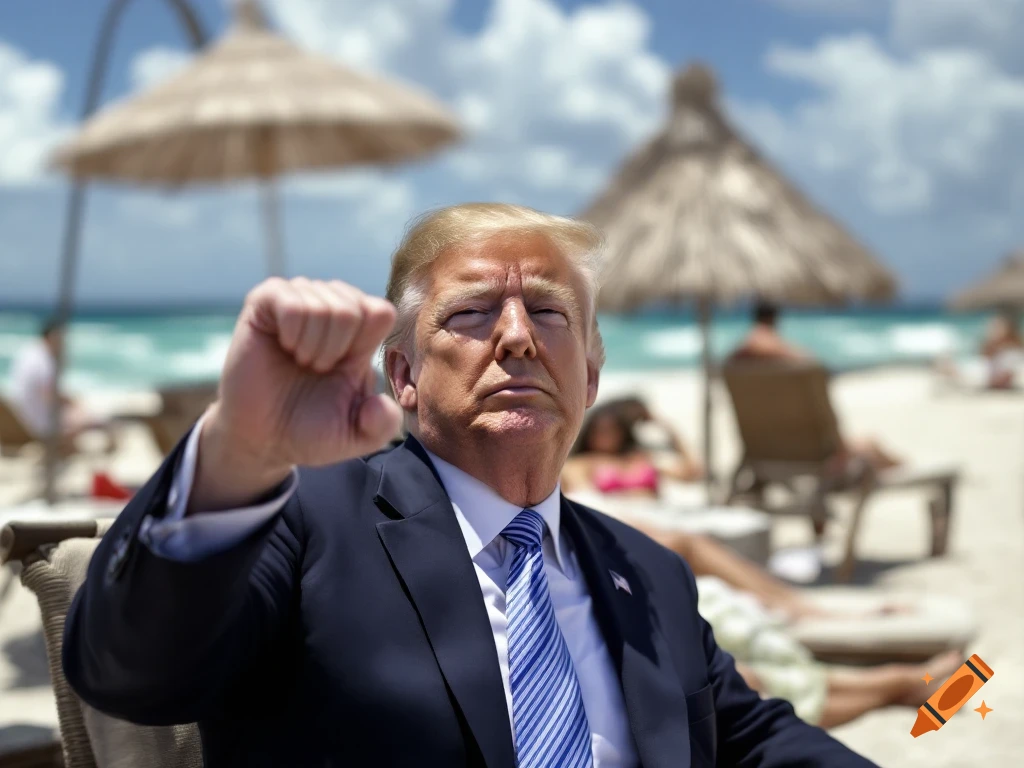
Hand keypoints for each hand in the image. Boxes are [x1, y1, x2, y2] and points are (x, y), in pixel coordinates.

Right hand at [192, 278, 402, 510]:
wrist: (260, 436)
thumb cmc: (309, 430)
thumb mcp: (356, 436)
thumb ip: (383, 426)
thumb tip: (381, 403)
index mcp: (360, 334)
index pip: (381, 310)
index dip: (363, 345)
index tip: (343, 371)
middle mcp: (331, 309)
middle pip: (354, 307)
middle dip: (335, 350)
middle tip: (315, 369)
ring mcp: (299, 300)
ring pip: (324, 305)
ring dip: (311, 346)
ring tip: (299, 361)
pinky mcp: (265, 300)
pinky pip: (291, 302)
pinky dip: (291, 333)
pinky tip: (284, 346)